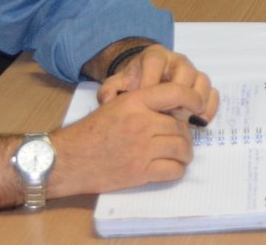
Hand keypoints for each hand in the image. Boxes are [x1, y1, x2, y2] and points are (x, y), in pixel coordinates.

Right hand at [47, 82, 204, 197]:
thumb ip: (143, 104)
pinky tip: (171, 167)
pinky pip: (172, 170)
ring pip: (181, 147)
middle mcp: (142, 122)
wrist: (67, 159)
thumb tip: (172, 109)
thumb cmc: (90, 132)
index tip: (198, 105)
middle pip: (180, 125)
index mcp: (135, 101)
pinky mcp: (140, 171)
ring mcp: (142, 148)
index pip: (175, 92)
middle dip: (184, 132)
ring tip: (180, 153)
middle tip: (180, 137)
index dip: (193, 98)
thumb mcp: (115, 105)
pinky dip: (176, 169)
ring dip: (184, 152)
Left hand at [96, 44, 214, 114]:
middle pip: (184, 72)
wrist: (146, 81)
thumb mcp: (117, 85)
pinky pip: (213, 93)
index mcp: (155, 56)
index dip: (150, 83)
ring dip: (196, 101)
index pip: (156, 63)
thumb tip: (107, 99)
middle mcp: (177, 60)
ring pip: (202, 81)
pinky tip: (199, 122)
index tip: (144, 104)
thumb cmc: (132, 83)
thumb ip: (109, 90)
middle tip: (166, 116)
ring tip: (185, 121)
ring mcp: (192, 72)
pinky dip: (209, 108)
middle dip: (177, 95)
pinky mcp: (201, 86)